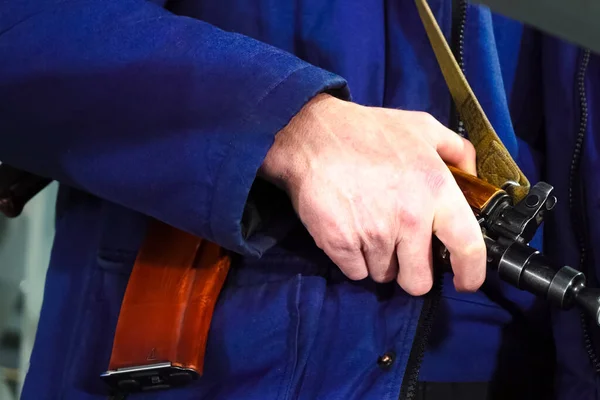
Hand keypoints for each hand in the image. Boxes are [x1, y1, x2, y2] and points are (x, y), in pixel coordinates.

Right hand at [259, 94, 485, 294]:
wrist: (312, 136)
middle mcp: (408, 219)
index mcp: (435, 189)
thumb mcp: (422, 127)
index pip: (467, 247)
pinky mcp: (341, 245)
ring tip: (369, 228)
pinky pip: (356, 273)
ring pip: (384, 276)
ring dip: (380, 261)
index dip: (470, 273)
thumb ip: (457, 150)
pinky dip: (354, 259)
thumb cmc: (367, 132)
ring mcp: (373, 235)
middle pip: (419, 281)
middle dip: (412, 271)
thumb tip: (473, 176)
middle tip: (402, 250)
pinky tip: (351, 232)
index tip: (465, 281)